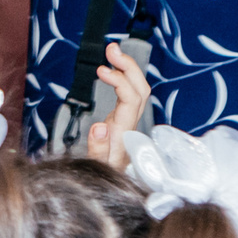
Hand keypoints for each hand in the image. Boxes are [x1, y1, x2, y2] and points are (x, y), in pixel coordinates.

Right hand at [84, 41, 151, 170]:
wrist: (110, 189)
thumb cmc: (103, 177)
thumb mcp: (97, 168)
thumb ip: (98, 150)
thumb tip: (100, 126)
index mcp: (124, 132)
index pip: (131, 99)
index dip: (120, 81)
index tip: (102, 71)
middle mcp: (129, 123)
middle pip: (140, 89)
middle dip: (129, 66)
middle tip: (111, 48)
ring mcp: (127, 120)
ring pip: (137, 89)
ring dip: (127, 68)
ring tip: (111, 52)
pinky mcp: (121, 120)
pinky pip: (129, 93)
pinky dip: (123, 78)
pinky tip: (112, 70)